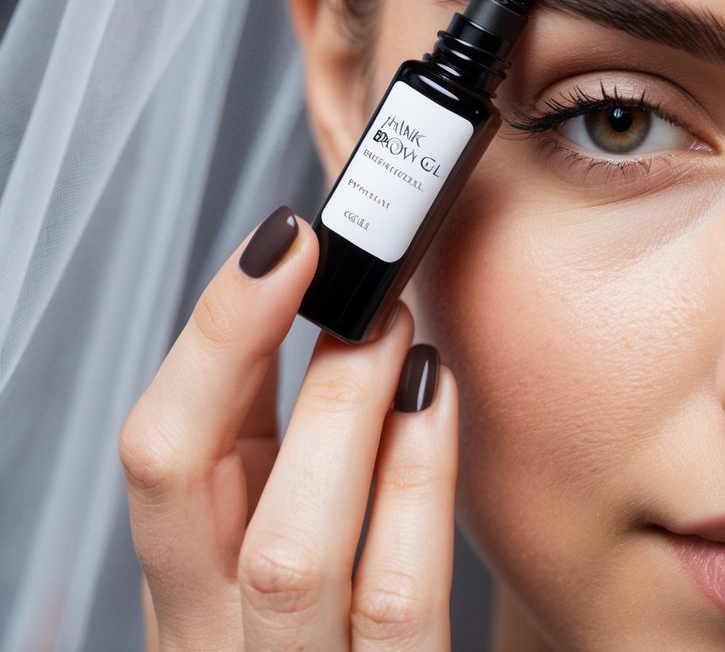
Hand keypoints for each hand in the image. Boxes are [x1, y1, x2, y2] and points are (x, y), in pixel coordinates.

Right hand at [119, 206, 457, 650]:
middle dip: (258, 352)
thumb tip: (328, 295)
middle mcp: (216, 636)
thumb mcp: (280, 532)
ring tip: (401, 331)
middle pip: (185, 485)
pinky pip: (399, 612)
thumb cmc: (332, 631)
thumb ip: (287, 443)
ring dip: (343, 415)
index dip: (214, 332)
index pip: (158, 449)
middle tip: (349, 274)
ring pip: (292, 555)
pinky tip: (441, 404)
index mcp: (189, 581)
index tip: (285, 238)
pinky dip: (417, 492)